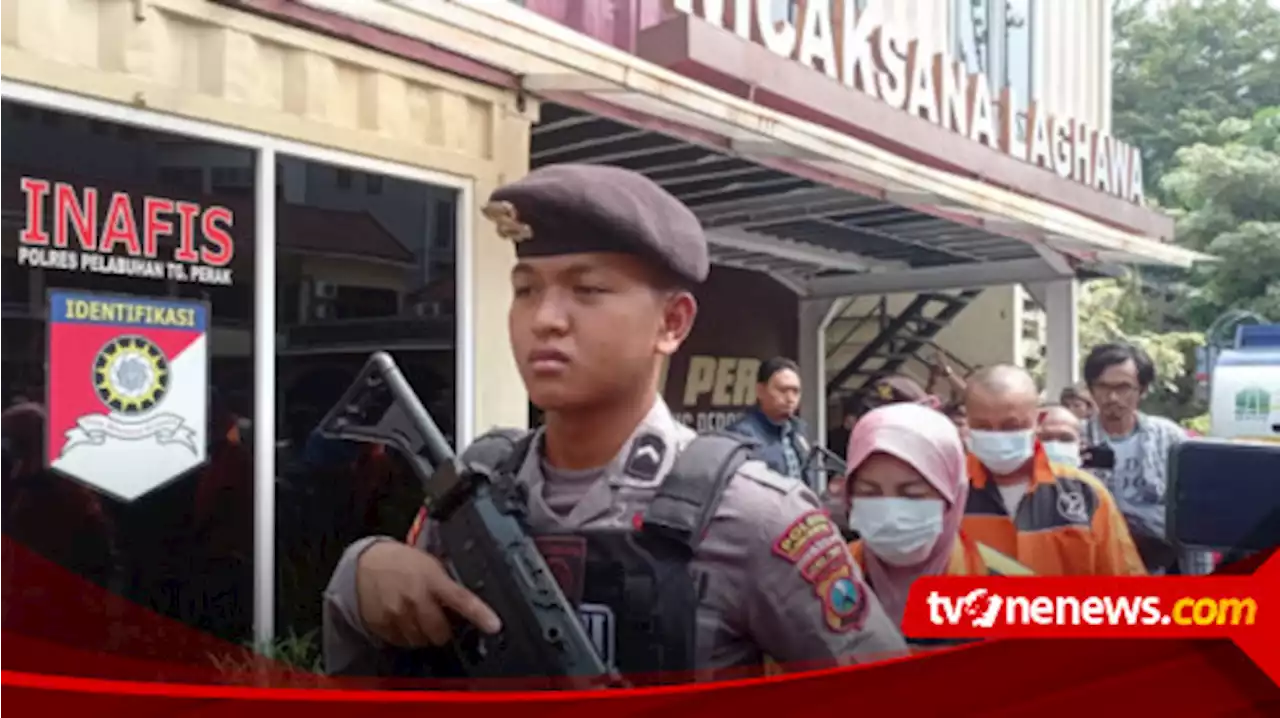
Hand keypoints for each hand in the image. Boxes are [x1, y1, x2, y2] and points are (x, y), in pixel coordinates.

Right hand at [355, 541, 501, 646]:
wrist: (366, 563)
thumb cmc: (403, 562)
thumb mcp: (430, 566)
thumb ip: (446, 586)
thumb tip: (465, 608)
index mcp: (433, 580)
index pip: (461, 599)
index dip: (480, 614)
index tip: (494, 626)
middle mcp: (415, 598)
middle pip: (440, 633)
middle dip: (443, 631)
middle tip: (438, 618)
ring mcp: (397, 613)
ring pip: (420, 641)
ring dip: (423, 634)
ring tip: (417, 615)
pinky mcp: (381, 624)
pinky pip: (401, 642)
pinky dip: (405, 635)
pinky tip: (402, 618)